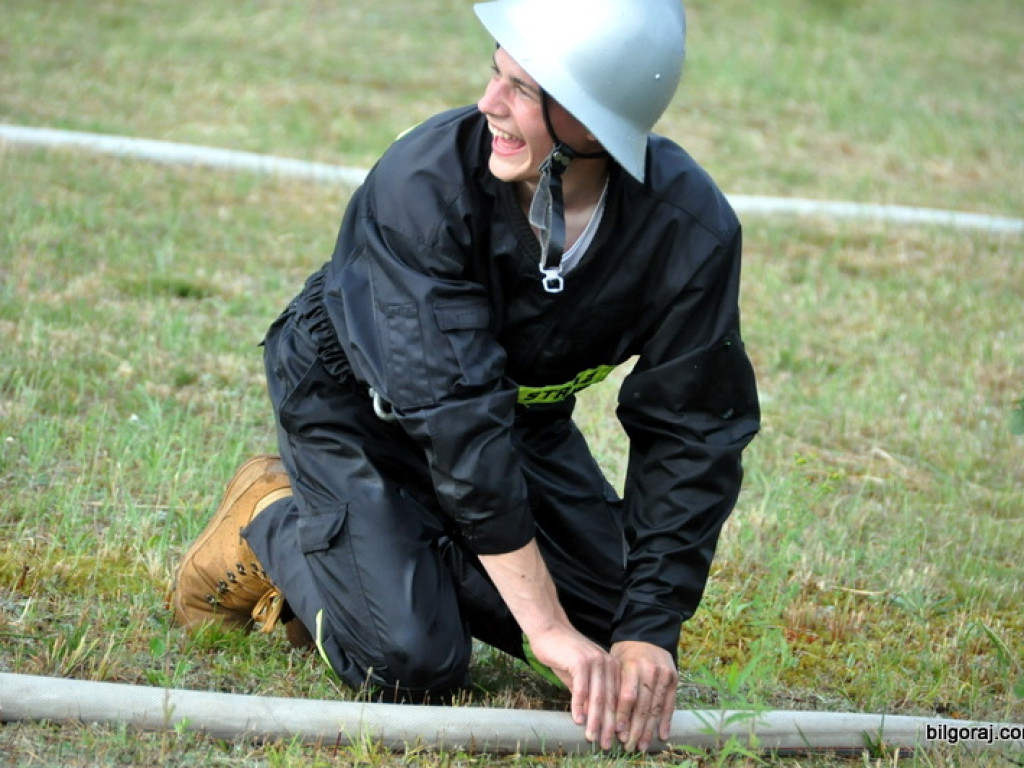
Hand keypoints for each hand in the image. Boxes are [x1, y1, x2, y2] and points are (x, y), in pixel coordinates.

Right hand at [528, 626, 620, 749]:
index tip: (616, 738)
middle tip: (606, 744)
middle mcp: (608, 663)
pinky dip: (579, 705)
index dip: (618, 720)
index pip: (618, 698)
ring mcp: (595, 661)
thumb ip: (589, 694)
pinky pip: (581, 688)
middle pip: (610, 700)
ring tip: (592, 737)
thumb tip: (593, 719)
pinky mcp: (580, 661)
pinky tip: (577, 719)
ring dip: (595, 720)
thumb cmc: (563, 654)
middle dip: (608, 725)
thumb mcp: (580, 676)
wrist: (549, 631)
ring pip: (597, 697)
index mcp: (612, 667)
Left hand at [610, 640, 677, 751]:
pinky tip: (662, 735)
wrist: (647, 635)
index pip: (628, 696)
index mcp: (633, 666)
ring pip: (657, 708)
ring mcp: (665, 674)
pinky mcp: (674, 678)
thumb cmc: (625, 653)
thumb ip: (613, 686)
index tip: (618, 733)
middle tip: (629, 746)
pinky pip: (670, 704)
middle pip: (643, 706)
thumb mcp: (615, 663)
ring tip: (642, 745)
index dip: (623, 716)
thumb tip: (603, 714)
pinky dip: (666, 721)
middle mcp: (651, 670)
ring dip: (649, 730)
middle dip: (636, 729)